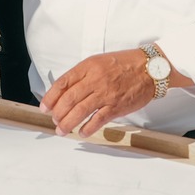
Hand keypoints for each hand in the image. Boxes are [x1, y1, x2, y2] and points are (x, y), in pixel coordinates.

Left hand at [41, 49, 156, 137]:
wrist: (150, 69)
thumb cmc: (124, 64)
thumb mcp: (98, 62)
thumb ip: (82, 75)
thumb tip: (65, 92)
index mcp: (88, 67)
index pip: (62, 83)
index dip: (50, 97)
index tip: (44, 107)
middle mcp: (95, 80)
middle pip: (68, 99)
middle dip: (57, 113)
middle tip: (54, 121)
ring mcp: (106, 94)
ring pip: (80, 111)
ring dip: (68, 123)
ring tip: (62, 130)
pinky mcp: (116, 106)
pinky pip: (98, 120)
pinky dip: (87, 128)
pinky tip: (82, 132)